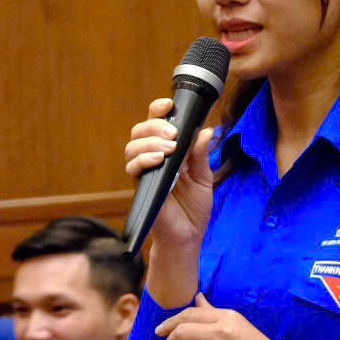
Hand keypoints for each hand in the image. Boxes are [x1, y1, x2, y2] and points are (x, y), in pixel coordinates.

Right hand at [124, 96, 215, 248]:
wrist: (187, 236)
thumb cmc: (193, 207)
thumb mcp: (204, 177)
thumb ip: (201, 154)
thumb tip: (207, 130)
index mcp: (168, 151)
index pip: (156, 123)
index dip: (159, 110)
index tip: (169, 104)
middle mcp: (152, 159)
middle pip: (140, 130)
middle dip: (154, 125)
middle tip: (173, 132)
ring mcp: (145, 172)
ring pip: (132, 146)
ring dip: (150, 142)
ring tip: (169, 148)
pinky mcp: (140, 187)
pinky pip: (133, 168)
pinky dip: (144, 159)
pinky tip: (159, 159)